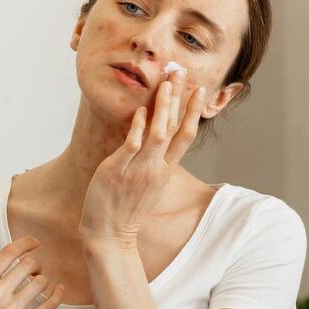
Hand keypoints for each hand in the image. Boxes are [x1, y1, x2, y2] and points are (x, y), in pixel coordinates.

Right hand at [0, 237, 63, 308]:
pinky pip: (48, 306)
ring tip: (39, 283)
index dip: (25, 243)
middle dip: (35, 264)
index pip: (9, 253)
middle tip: (34, 269)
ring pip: (40, 283)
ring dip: (43, 280)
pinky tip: (59, 290)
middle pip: (28, 265)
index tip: (34, 243)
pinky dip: (57, 295)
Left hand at [78, 70, 205, 247]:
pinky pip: (132, 145)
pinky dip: (138, 127)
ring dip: (163, 108)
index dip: (194, 112)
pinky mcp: (118, 170)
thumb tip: (156, 142)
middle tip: (183, 73)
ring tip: (167, 83)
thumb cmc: (125, 210)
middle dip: (180, 99)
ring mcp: (138, 169)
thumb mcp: (147, 186)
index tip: (200, 91)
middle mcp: (156, 168)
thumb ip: (154, 163)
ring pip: (158, 133)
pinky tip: (141, 110)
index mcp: (165, 171)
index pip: (186, 136)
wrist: (109, 234)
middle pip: (175, 128)